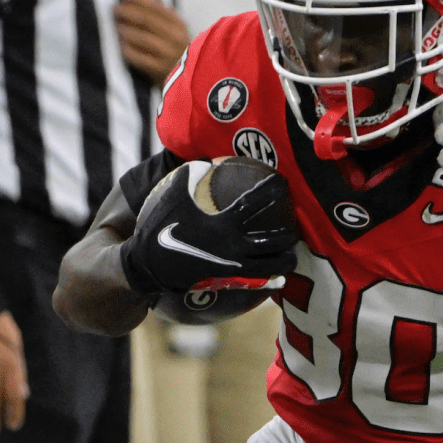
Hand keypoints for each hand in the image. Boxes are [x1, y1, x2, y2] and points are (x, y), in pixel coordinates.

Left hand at [115, 0, 189, 85]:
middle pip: (147, 19)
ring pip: (143, 38)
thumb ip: (160, 16)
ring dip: (126, 30)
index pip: (156, 6)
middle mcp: (175, 38)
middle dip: (128, 12)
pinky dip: (128, 50)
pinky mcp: (161, 71)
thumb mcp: (174, 31)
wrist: (188, 80)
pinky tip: (121, 47)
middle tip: (115, 9)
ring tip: (117, 27)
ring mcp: (169, 55)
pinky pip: (140, 58)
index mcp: (179, 25)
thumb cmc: (175, 51)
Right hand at [119, 162, 298, 297]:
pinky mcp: (227, 282)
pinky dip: (270, 279)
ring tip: (291, 253)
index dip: (272, 189)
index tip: (283, 181)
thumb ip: (189, 175)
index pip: (255, 202)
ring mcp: (232, 267)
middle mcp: (233, 246)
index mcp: (222, 223)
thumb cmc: (158, 228)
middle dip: (289, 233)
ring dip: (286, 259)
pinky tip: (277, 278)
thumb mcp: (171, 196)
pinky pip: (257, 282)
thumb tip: (204, 159)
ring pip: (271, 266)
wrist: (147, 267)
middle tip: (295, 225)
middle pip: (274, 240)